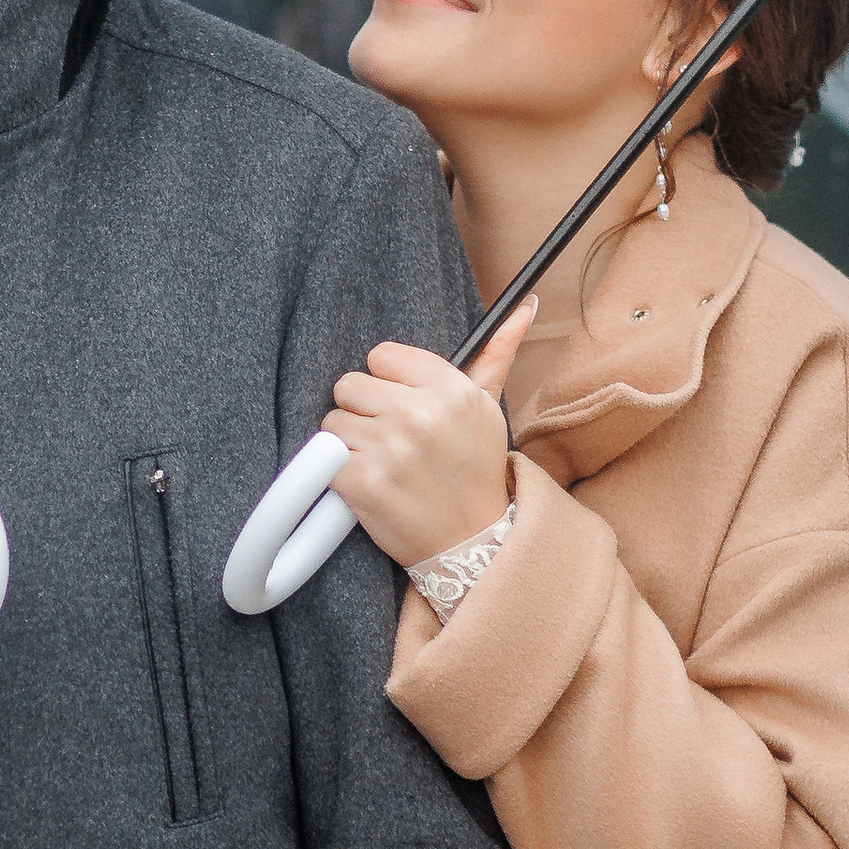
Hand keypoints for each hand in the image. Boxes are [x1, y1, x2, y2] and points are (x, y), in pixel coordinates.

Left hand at [322, 302, 535, 568]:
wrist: (473, 542)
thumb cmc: (476, 470)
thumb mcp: (488, 410)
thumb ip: (495, 355)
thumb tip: (524, 305)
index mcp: (449, 389)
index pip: (381, 356)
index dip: (387, 383)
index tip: (402, 408)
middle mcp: (419, 414)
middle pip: (349, 384)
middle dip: (363, 412)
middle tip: (391, 440)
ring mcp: (388, 449)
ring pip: (333, 421)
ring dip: (349, 444)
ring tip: (382, 464)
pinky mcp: (361, 482)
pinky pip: (324, 458)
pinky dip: (339, 474)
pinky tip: (369, 485)